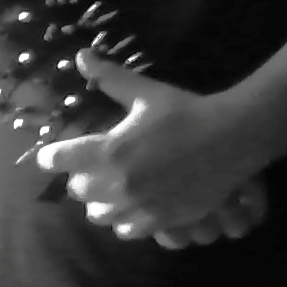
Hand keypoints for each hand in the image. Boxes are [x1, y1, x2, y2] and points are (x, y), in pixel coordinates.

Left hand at [35, 50, 265, 240]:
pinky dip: (126, 220)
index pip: (59, 160)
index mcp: (109, 151)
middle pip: (77, 191)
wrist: (232, 137)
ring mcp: (138, 206)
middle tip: (97, 166)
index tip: (56, 153)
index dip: (53, 155)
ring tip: (116, 187)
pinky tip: (137, 205)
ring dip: (102, 201)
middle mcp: (117, 183)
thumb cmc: (187, 112)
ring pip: (99, 215)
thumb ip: (111, 78)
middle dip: (83, 177)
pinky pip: (127, 230)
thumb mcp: (148, 92)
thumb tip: (81, 56)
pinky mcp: (158, 221)